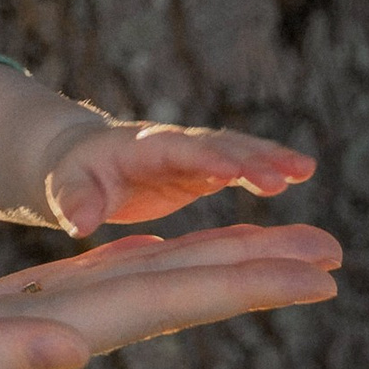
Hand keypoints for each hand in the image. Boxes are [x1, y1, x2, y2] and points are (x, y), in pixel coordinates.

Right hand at [0, 221, 340, 368]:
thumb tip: (70, 347)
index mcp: (2, 351)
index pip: (137, 306)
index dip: (225, 279)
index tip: (315, 263)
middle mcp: (5, 351)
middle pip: (142, 302)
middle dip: (236, 273)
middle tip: (332, 251)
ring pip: (104, 300)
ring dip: (183, 274)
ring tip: (257, 252)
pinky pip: (47, 301)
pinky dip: (103, 277)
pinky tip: (126, 269)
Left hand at [42, 115, 315, 235]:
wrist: (81, 161)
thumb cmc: (71, 176)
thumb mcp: (64, 188)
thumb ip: (74, 202)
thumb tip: (79, 224)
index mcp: (139, 147)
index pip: (177, 150)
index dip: (205, 159)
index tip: (234, 172)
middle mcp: (172, 144)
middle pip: (216, 146)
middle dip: (251, 158)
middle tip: (287, 174)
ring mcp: (191, 156)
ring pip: (236, 151)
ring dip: (270, 158)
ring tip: (304, 169)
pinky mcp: (202, 170)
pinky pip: (240, 167)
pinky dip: (266, 169)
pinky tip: (297, 175)